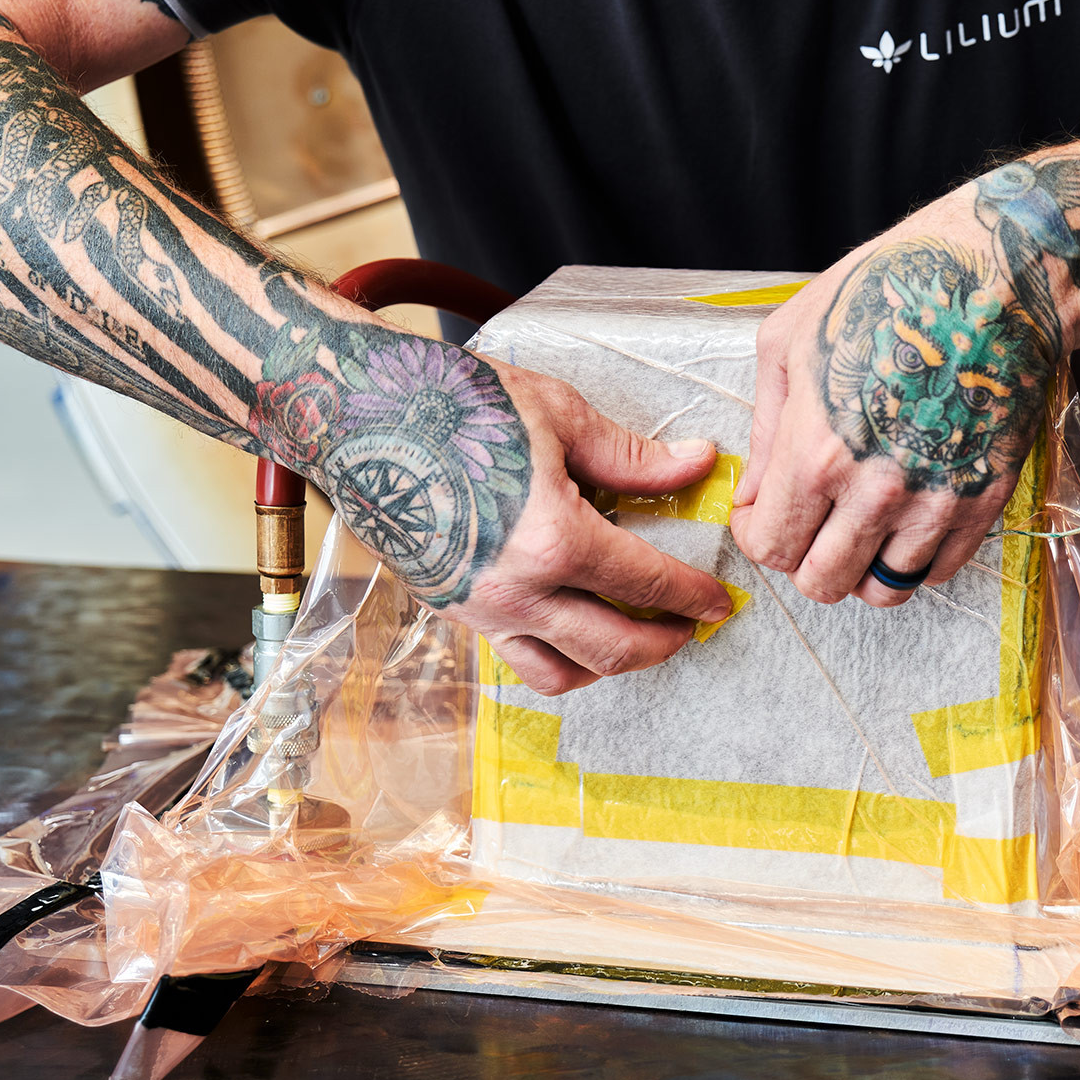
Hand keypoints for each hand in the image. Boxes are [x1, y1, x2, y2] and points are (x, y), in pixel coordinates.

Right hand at [455, 362, 730, 691]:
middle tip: (691, 627)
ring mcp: (480, 608)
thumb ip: (633, 457)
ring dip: (608, 667)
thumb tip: (695, 464)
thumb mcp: (559, 417)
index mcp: (554, 541)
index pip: (646, 584)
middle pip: (613, 649)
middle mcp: (518, 592)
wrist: (360, 417)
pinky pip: (514, 658)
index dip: (693, 595)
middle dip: (664, 644)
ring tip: (633, 638)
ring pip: (560, 674)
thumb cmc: (455, 405)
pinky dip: (555, 657)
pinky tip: (571, 626)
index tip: (720, 600)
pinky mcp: (451, 609)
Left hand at [729, 187, 1055, 607]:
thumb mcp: (788, 343)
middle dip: (806, 559)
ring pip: (883, 589)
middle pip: (823, 583)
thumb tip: (753, 496)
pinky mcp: (984, 501)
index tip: (766, 517)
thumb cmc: (883, 294)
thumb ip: (765, 432)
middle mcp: (876, 491)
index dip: (759, 537)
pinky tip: (906, 513)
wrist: (995, 278)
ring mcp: (936, 501)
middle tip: (812, 522)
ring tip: (861, 520)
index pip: (771, 549)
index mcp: (816, 453)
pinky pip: (937, 571)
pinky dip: (916, 556)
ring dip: (863, 563)